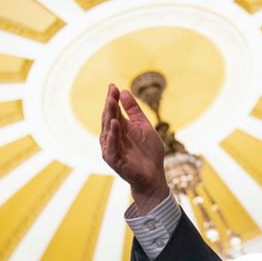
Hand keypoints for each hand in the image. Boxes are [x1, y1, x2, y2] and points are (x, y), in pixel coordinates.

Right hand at [100, 83, 169, 214]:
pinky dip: (112, 134)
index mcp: (119, 128)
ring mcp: (111, 148)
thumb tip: (124, 91)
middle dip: (110, 104)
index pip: (113, 110)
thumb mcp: (143, 126)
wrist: (153, 174)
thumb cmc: (149, 151)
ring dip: (109, 116)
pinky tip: (114, 123)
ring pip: (107, 130)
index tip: (112, 85)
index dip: (112, 98)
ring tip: (111, 102)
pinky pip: (112, 145)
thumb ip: (134, 110)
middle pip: (108, 118)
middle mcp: (112, 137)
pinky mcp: (113, 159)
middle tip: (111, 91)